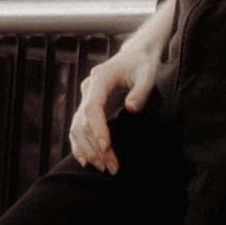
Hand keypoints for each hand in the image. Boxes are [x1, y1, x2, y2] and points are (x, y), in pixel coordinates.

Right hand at [68, 0, 174, 174]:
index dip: (97, 128)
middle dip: (95, 147)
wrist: (135, 56)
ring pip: (77, 129)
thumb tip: (131, 109)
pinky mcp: (87, 108)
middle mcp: (88, 89)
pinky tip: (89, 162)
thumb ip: (141, 90)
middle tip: (112, 167)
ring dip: (88, 150)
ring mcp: (85, 98)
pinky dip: (80, 146)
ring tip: (105, 169)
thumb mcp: (148, 73)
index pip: (92, 106)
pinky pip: (77, 129)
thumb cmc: (143, 64)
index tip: (107, 147)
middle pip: (82, 122)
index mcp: (100, 78)